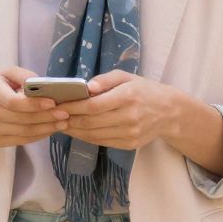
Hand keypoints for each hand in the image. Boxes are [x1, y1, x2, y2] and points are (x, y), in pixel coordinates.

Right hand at [0, 68, 62, 149]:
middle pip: (22, 120)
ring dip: (46, 129)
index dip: (35, 104)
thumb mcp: (4, 72)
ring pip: (24, 133)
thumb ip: (23, 75)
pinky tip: (49, 130)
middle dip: (47, 118)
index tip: (54, 102)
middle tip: (65, 114)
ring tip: (62, 123)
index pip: (14, 103)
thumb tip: (43, 85)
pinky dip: (37, 136)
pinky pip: (20, 141)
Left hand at [64, 70, 222, 169]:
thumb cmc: (144, 90)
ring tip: (61, 124)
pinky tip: (77, 131)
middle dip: (69, 119)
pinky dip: (86, 137)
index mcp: (128, 96)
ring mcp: (130, 133)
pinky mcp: (129, 144)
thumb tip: (86, 88)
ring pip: (94, 135)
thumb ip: (105, 80)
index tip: (57, 105)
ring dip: (74, 130)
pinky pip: (102, 142)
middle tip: (53, 116)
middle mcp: (129, 117)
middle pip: (91, 122)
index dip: (72, 107)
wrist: (169, 112)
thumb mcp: (127, 77)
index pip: (93, 105)